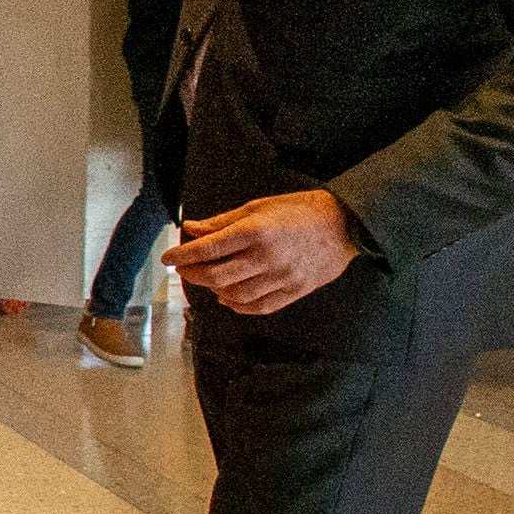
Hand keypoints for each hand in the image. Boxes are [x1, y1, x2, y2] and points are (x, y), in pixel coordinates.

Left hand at [167, 190, 361, 315]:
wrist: (344, 223)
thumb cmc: (301, 210)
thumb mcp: (258, 207)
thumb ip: (222, 222)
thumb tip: (192, 229)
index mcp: (255, 231)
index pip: (208, 249)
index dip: (183, 255)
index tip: (169, 258)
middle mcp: (266, 257)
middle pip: (216, 276)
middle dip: (193, 274)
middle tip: (184, 269)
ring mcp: (281, 277)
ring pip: (235, 296)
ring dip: (214, 291)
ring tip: (207, 281)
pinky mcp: (294, 291)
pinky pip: (259, 307)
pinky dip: (238, 306)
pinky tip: (229, 298)